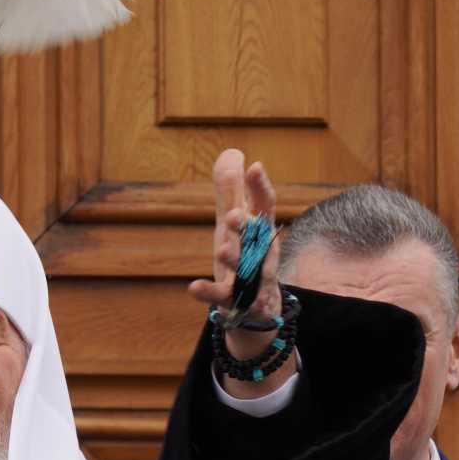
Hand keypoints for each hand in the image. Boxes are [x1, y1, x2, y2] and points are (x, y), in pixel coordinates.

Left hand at [187, 150, 290, 389]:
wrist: (256, 307)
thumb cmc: (246, 253)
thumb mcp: (237, 221)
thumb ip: (232, 190)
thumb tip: (233, 152)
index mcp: (261, 229)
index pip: (265, 205)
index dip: (260, 187)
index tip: (254, 166)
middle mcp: (260, 252)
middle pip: (257, 238)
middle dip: (247, 226)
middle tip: (234, 214)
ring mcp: (250, 278)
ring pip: (245, 269)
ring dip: (235, 259)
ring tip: (222, 249)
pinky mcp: (234, 299)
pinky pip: (222, 296)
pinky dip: (209, 292)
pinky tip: (193, 287)